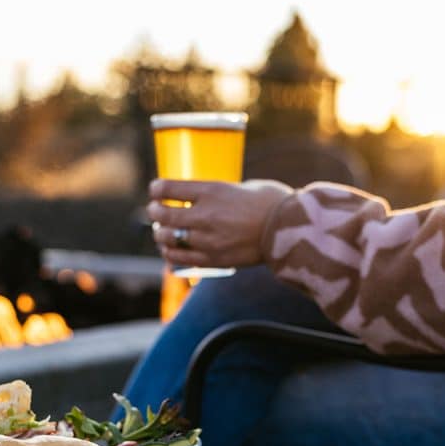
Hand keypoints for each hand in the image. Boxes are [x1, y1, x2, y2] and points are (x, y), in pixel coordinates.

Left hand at [147, 179, 292, 267]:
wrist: (290, 230)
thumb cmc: (272, 203)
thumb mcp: (243, 186)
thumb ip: (220, 193)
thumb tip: (206, 198)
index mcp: (211, 190)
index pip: (168, 188)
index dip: (156, 189)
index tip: (156, 190)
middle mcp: (205, 215)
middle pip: (162, 214)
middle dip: (154, 211)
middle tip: (155, 210)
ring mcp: (207, 239)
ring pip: (167, 237)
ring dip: (160, 233)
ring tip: (162, 231)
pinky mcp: (213, 259)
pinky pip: (180, 258)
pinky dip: (170, 254)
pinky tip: (169, 251)